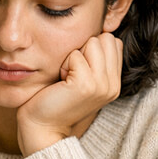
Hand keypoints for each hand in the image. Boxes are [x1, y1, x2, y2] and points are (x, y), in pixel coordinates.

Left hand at [16, 33, 122, 155]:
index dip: (92, 49)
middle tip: (71, 73)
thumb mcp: (83, 79)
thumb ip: (96, 60)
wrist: (43, 127)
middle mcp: (113, 85)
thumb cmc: (55, 99)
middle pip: (105, 38)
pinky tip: (60, 82)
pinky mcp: (86, 85)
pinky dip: (64, 64)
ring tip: (66, 77)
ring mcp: (102, 85)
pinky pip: (76, 55)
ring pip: (93, 42)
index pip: (113, 42)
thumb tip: (99, 31)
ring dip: (74, 56)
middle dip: (84, 49)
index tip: (78, 71)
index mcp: (115, 83)